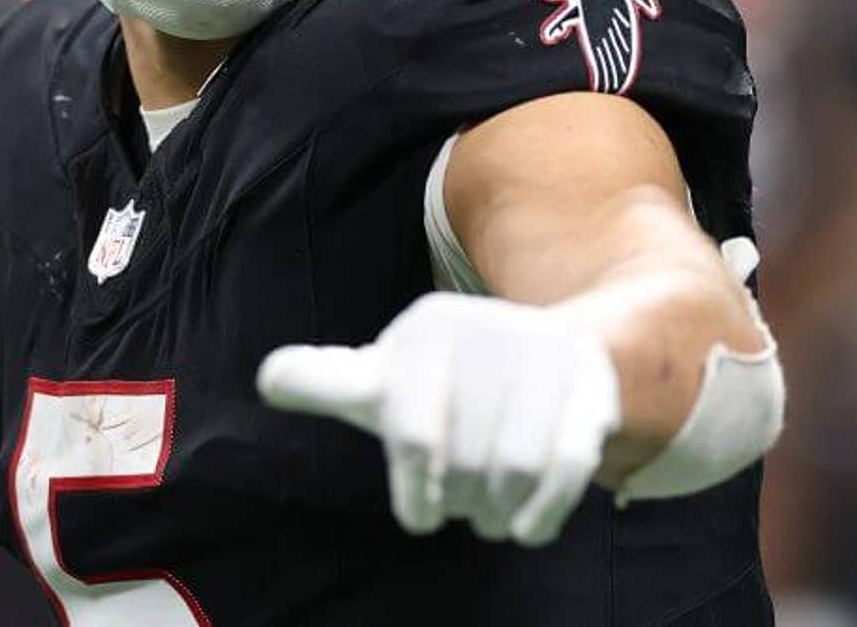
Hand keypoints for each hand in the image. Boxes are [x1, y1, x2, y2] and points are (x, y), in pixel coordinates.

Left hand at [256, 293, 619, 545]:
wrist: (545, 353)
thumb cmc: (441, 383)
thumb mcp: (382, 377)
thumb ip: (325, 379)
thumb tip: (269, 378)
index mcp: (424, 330)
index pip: (410, 432)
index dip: (415, 489)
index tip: (420, 516)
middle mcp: (482, 328)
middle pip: (463, 464)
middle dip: (461, 503)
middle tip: (463, 505)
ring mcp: (540, 349)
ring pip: (515, 470)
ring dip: (500, 512)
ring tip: (491, 512)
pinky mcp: (587, 378)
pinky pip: (568, 466)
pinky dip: (545, 511)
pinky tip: (527, 529)